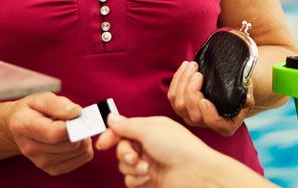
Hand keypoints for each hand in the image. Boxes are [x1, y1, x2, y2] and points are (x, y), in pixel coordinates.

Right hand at [6, 92, 92, 175]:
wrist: (19, 128)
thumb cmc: (32, 110)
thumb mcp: (41, 98)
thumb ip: (58, 105)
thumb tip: (76, 113)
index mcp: (24, 127)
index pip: (55, 134)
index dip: (73, 125)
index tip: (77, 115)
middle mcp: (30, 149)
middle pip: (70, 144)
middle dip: (80, 129)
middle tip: (75, 120)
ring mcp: (41, 162)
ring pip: (79, 152)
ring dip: (83, 138)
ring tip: (72, 128)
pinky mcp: (52, 169)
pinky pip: (82, 158)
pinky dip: (83, 148)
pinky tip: (72, 139)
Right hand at [95, 114, 219, 187]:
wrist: (194, 172)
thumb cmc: (178, 146)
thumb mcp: (149, 129)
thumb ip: (127, 125)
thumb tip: (111, 117)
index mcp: (150, 129)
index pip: (123, 130)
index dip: (111, 136)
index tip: (102, 144)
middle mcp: (148, 145)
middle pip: (121, 148)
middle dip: (124, 153)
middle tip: (134, 157)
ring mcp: (148, 163)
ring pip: (124, 166)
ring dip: (132, 167)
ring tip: (146, 168)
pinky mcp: (148, 180)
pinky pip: (130, 180)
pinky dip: (136, 179)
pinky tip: (148, 177)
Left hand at [167, 61, 253, 136]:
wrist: (230, 90)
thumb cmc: (240, 94)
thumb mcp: (247, 96)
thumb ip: (247, 99)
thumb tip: (246, 99)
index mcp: (224, 126)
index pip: (212, 122)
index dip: (207, 113)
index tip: (204, 99)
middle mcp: (205, 124)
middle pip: (190, 111)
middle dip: (190, 89)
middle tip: (197, 70)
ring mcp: (190, 117)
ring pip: (178, 102)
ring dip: (182, 81)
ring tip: (192, 65)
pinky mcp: (182, 107)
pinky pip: (172, 96)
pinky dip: (177, 80)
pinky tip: (185, 67)